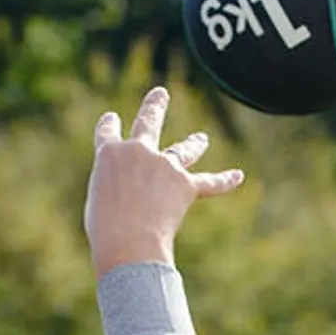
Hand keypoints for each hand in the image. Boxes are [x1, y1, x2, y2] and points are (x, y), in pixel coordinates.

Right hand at [84, 86, 244, 275]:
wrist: (128, 240)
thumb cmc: (104, 230)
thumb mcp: (97, 205)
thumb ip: (114, 193)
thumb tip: (133, 201)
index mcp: (108, 155)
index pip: (107, 133)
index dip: (109, 125)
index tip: (111, 118)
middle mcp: (138, 152)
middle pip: (148, 122)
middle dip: (155, 107)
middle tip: (161, 94)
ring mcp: (164, 165)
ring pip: (183, 149)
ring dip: (194, 143)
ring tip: (202, 138)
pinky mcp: (185, 185)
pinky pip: (209, 183)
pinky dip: (224, 181)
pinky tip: (238, 176)